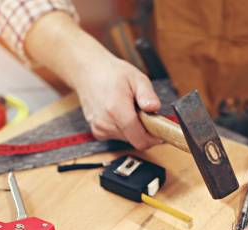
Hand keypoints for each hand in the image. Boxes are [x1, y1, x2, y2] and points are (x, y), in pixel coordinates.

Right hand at [24, 11, 161, 149]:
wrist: (88, 72)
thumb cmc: (113, 73)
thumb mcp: (136, 77)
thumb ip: (147, 94)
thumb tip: (154, 108)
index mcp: (116, 109)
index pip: (139, 139)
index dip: (153, 138)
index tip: (160, 131)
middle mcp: (106, 123)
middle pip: (135, 139)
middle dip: (144, 129)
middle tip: (143, 111)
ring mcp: (100, 128)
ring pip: (127, 139)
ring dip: (133, 128)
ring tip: (129, 108)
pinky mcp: (97, 132)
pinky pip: (118, 136)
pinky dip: (123, 128)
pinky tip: (119, 113)